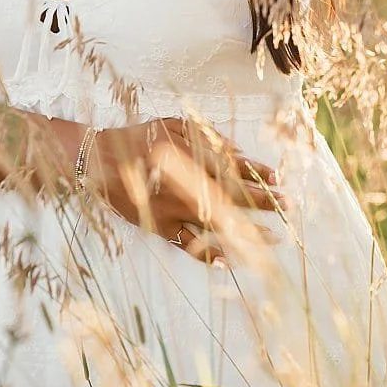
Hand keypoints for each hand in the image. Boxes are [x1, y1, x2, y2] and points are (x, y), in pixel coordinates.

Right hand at [91, 118, 281, 267]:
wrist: (98, 161)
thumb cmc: (137, 139)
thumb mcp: (172, 125)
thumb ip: (206, 136)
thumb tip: (236, 150)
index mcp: (192, 159)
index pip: (233, 167)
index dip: (257, 173)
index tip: (278, 177)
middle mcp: (187, 186)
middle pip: (233, 197)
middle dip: (263, 202)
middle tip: (288, 207)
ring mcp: (175, 210)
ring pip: (217, 224)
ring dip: (247, 231)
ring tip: (273, 238)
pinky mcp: (160, 226)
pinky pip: (186, 244)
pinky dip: (207, 254)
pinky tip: (229, 261)